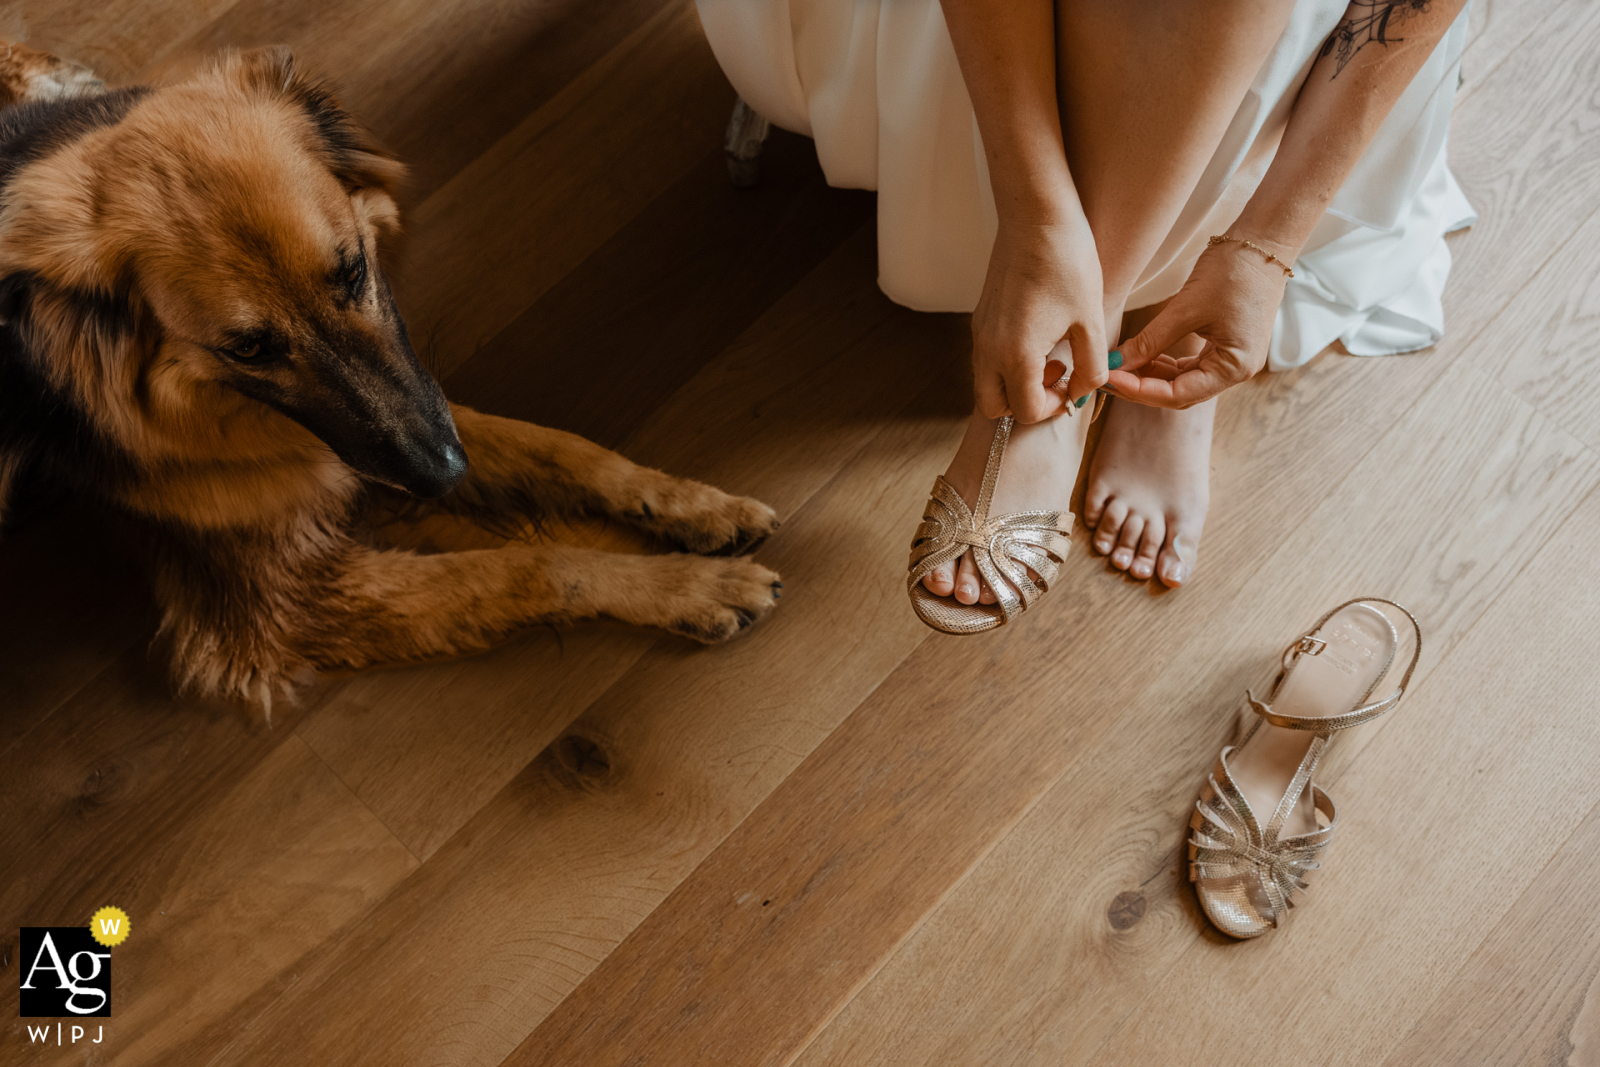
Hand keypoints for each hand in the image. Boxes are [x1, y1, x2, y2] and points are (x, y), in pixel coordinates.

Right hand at [971, 214, 1108, 422]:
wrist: (1036, 217)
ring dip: (1015, 383)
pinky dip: (1007, 363)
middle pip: (994, 405)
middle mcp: (989, 348)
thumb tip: (1084, 393)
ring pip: (986, 382)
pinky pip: (985, 359)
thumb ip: (1091, 366)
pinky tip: (1038, 336)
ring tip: (1049, 355)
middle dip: (1024, 404)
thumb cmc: (1067, 263)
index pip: (1025, 410)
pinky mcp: (980, 318)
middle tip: (1055, 378)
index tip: (1073, 385)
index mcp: (1016, 353)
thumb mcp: (1091, 320)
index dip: (1053, 407)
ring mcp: (980, 333)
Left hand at [1105, 237, 1291, 408]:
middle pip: (1180, 394)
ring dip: (1150, 376)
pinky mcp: (1225, 346)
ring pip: (1182, 381)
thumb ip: (1150, 341)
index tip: (1108, 377)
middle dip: (1141, 387)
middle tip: (1105, 376)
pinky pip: (1189, 366)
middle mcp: (1236, 371)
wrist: (1264, 241)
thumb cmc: (1233, 271)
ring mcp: (1231, 360)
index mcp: (1234, 368)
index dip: (1139, 390)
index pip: (1178, 395)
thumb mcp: (1185, 308)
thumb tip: (1115, 363)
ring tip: (1118, 365)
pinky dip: (1163, 363)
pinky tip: (1140, 356)